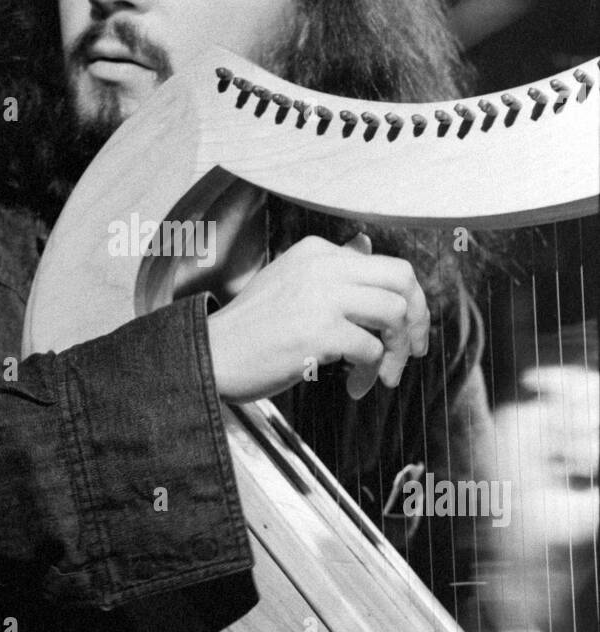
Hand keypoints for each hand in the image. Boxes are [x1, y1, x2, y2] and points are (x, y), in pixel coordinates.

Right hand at [206, 232, 429, 403]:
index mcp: (317, 251)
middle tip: (414, 350)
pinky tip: (353, 385)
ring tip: (383, 375)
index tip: (406, 331)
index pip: (386, 266)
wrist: (213, 354)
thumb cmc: (251, 329)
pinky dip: (371, 372)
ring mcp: (321, 296)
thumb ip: (329, 268)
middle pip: (401, 280)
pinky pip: (372, 349)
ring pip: (395, 313)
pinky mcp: (319, 331)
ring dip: (397, 351)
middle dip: (418, 318)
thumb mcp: (289, 280)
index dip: (406, 301)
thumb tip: (366, 246)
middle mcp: (322, 266)